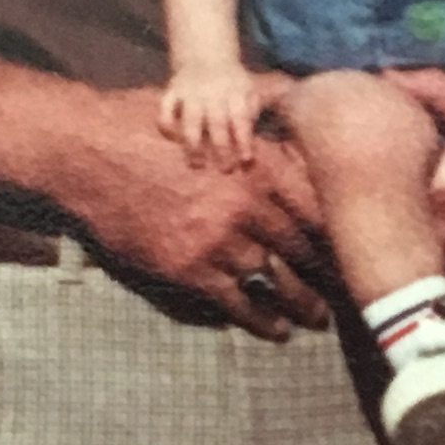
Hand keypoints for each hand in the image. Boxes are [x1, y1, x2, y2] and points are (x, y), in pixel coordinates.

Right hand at [59, 91, 326, 337]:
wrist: (87, 151)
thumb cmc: (144, 124)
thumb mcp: (209, 115)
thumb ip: (251, 129)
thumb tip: (286, 114)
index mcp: (258, 164)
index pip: (318, 204)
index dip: (341, 227)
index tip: (357, 242)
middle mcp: (247, 204)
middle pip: (305, 247)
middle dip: (328, 272)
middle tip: (347, 288)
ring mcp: (219, 239)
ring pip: (277, 281)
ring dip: (302, 303)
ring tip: (317, 318)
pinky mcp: (189, 269)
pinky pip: (237, 303)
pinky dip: (261, 320)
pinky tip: (276, 331)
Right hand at [159, 66, 262, 169]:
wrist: (205, 54)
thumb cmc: (231, 81)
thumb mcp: (249, 89)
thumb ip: (252, 111)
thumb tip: (251, 140)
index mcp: (234, 93)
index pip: (241, 119)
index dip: (243, 140)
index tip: (245, 160)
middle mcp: (212, 94)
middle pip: (216, 124)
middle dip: (221, 149)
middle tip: (224, 170)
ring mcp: (190, 93)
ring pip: (190, 122)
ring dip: (193, 145)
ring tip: (197, 164)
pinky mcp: (171, 91)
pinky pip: (164, 110)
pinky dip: (165, 125)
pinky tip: (173, 139)